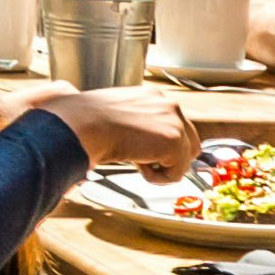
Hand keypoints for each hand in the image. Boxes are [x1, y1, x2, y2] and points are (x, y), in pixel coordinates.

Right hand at [29, 82, 196, 174]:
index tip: (143, 150)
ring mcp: (174, 122)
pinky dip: (156, 178)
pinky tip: (136, 163)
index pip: (175, 125)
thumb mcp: (117, 115)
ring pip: (183, 160)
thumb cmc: (88, 122)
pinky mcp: (174, 141)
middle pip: (190, 143)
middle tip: (141, 160)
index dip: (161, 144)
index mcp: (154, 96)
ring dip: (161, 167)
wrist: (84, 124)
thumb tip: (139, 142)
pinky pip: (176, 174)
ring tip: (135, 159)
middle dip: (170, 157)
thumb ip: (137, 123)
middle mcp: (169, 104)